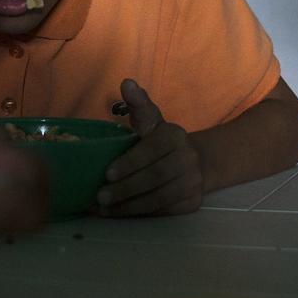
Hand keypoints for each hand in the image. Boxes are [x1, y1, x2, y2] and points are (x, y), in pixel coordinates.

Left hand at [97, 79, 203, 215]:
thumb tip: (127, 83)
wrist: (197, 162)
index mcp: (175, 136)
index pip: (151, 150)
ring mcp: (194, 182)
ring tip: (104, 210)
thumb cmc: (162, 142)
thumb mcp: (151, 121)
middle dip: (125, 189)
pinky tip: (120, 214)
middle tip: (100, 197)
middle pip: (154, 177)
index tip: (107, 174)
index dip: (129, 163)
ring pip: (158, 198)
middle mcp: (189, 159)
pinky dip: (140, 215)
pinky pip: (163, 212)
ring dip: (129, 206)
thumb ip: (138, 105)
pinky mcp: (193, 203)